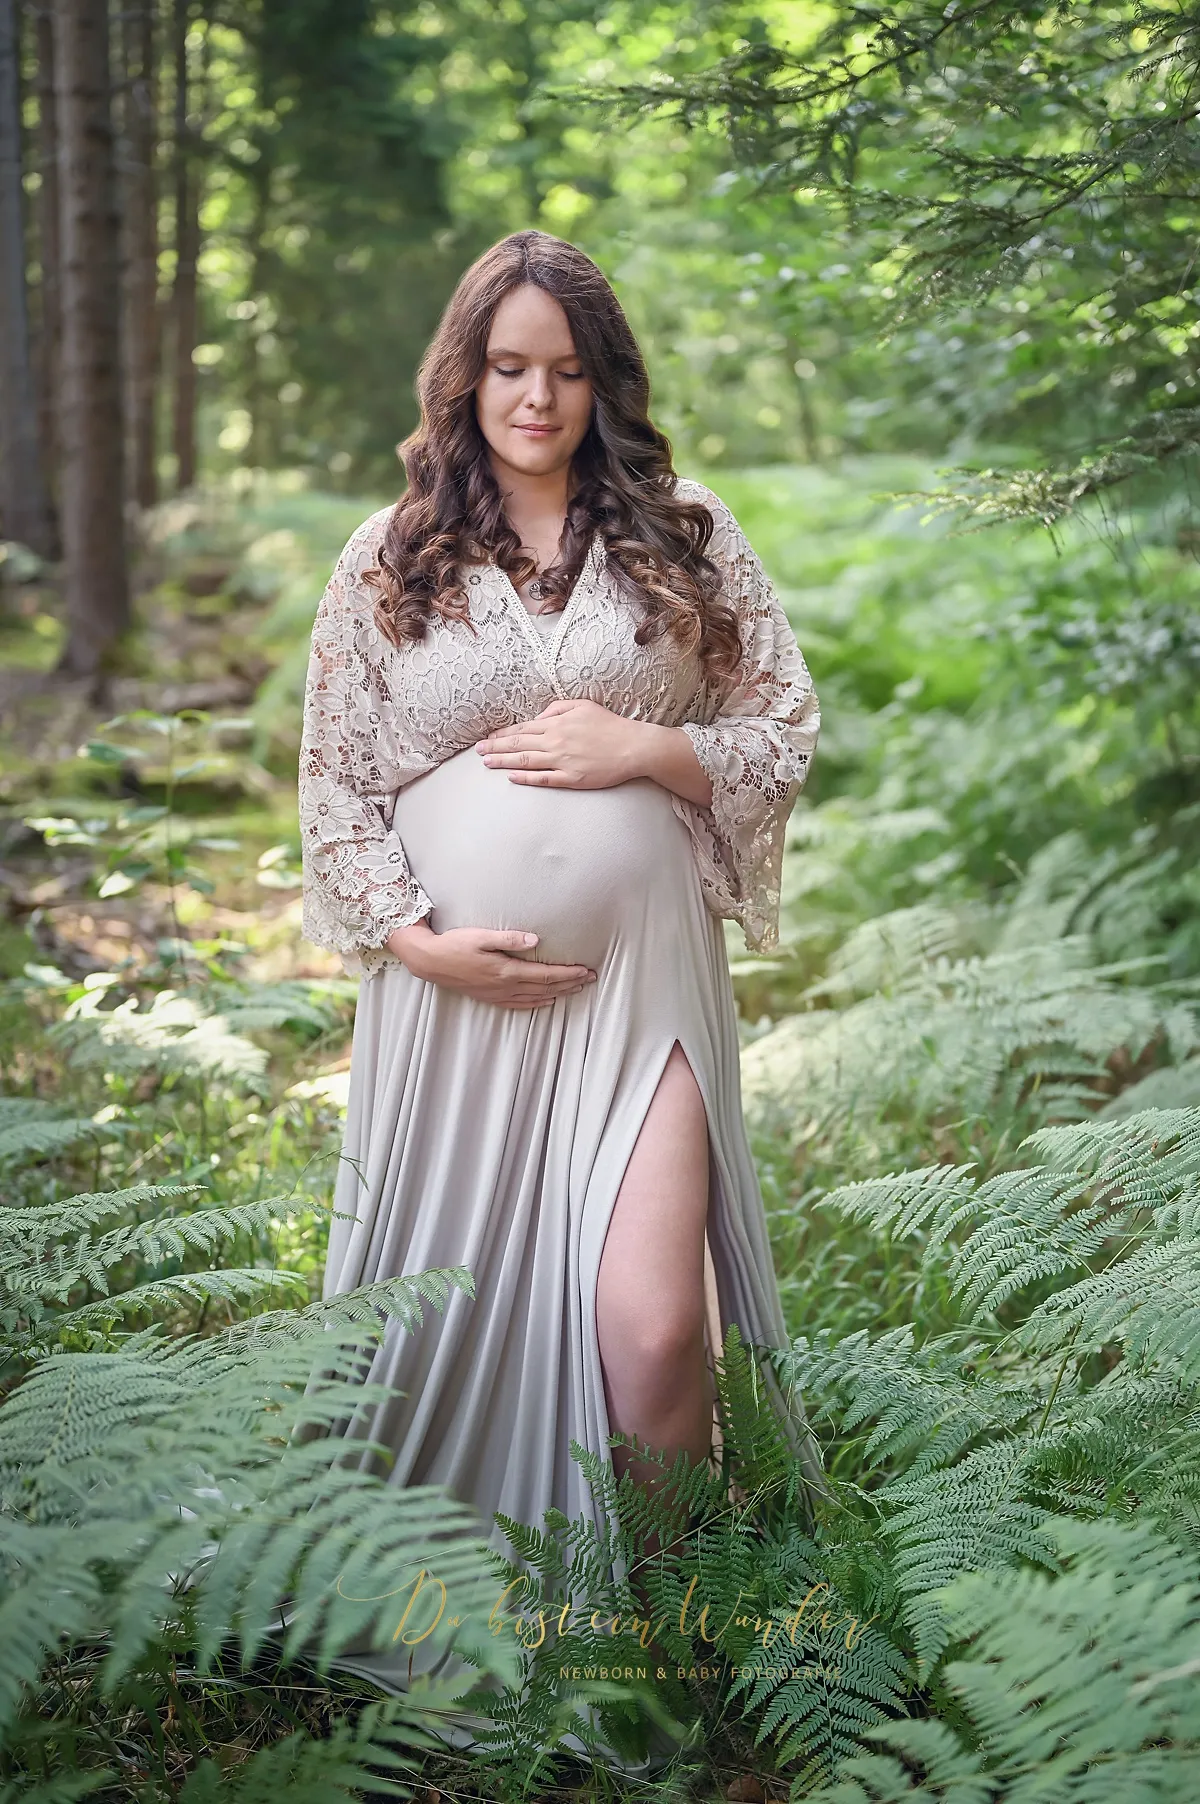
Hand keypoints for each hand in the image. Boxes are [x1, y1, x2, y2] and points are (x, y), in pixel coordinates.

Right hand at [387, 921, 595, 1008]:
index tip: (586, 970)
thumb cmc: (455, 944)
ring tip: (576, 990)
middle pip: (545, 988)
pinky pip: (520, 1005)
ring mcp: (498, 995)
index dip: (568, 973)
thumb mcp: (481, 936)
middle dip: (570, 984)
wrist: (430, 962)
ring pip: (536, 998)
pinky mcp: (490, 998)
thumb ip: (509, 938)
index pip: (546, 974)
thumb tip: (536, 940)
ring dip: (558, 994)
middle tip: (590, 979)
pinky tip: (546, 1002)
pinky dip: (537, 1004)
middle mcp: (505, 986)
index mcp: (506, 971)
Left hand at [475, 698, 645, 788]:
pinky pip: (543, 778)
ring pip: (525, 761)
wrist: (633, 746)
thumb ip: (558, 708)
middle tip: (477, 751)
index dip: (503, 734)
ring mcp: (562, 761)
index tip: (488, 738)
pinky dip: (525, 778)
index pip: (523, 728)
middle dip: (495, 748)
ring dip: (503, 762)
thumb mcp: (583, 705)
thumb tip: (540, 715)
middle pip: (518, 744)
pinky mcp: (571, 778)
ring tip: (486, 763)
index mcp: (557, 723)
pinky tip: (511, 777)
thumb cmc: (609, 725)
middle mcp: (556, 742)